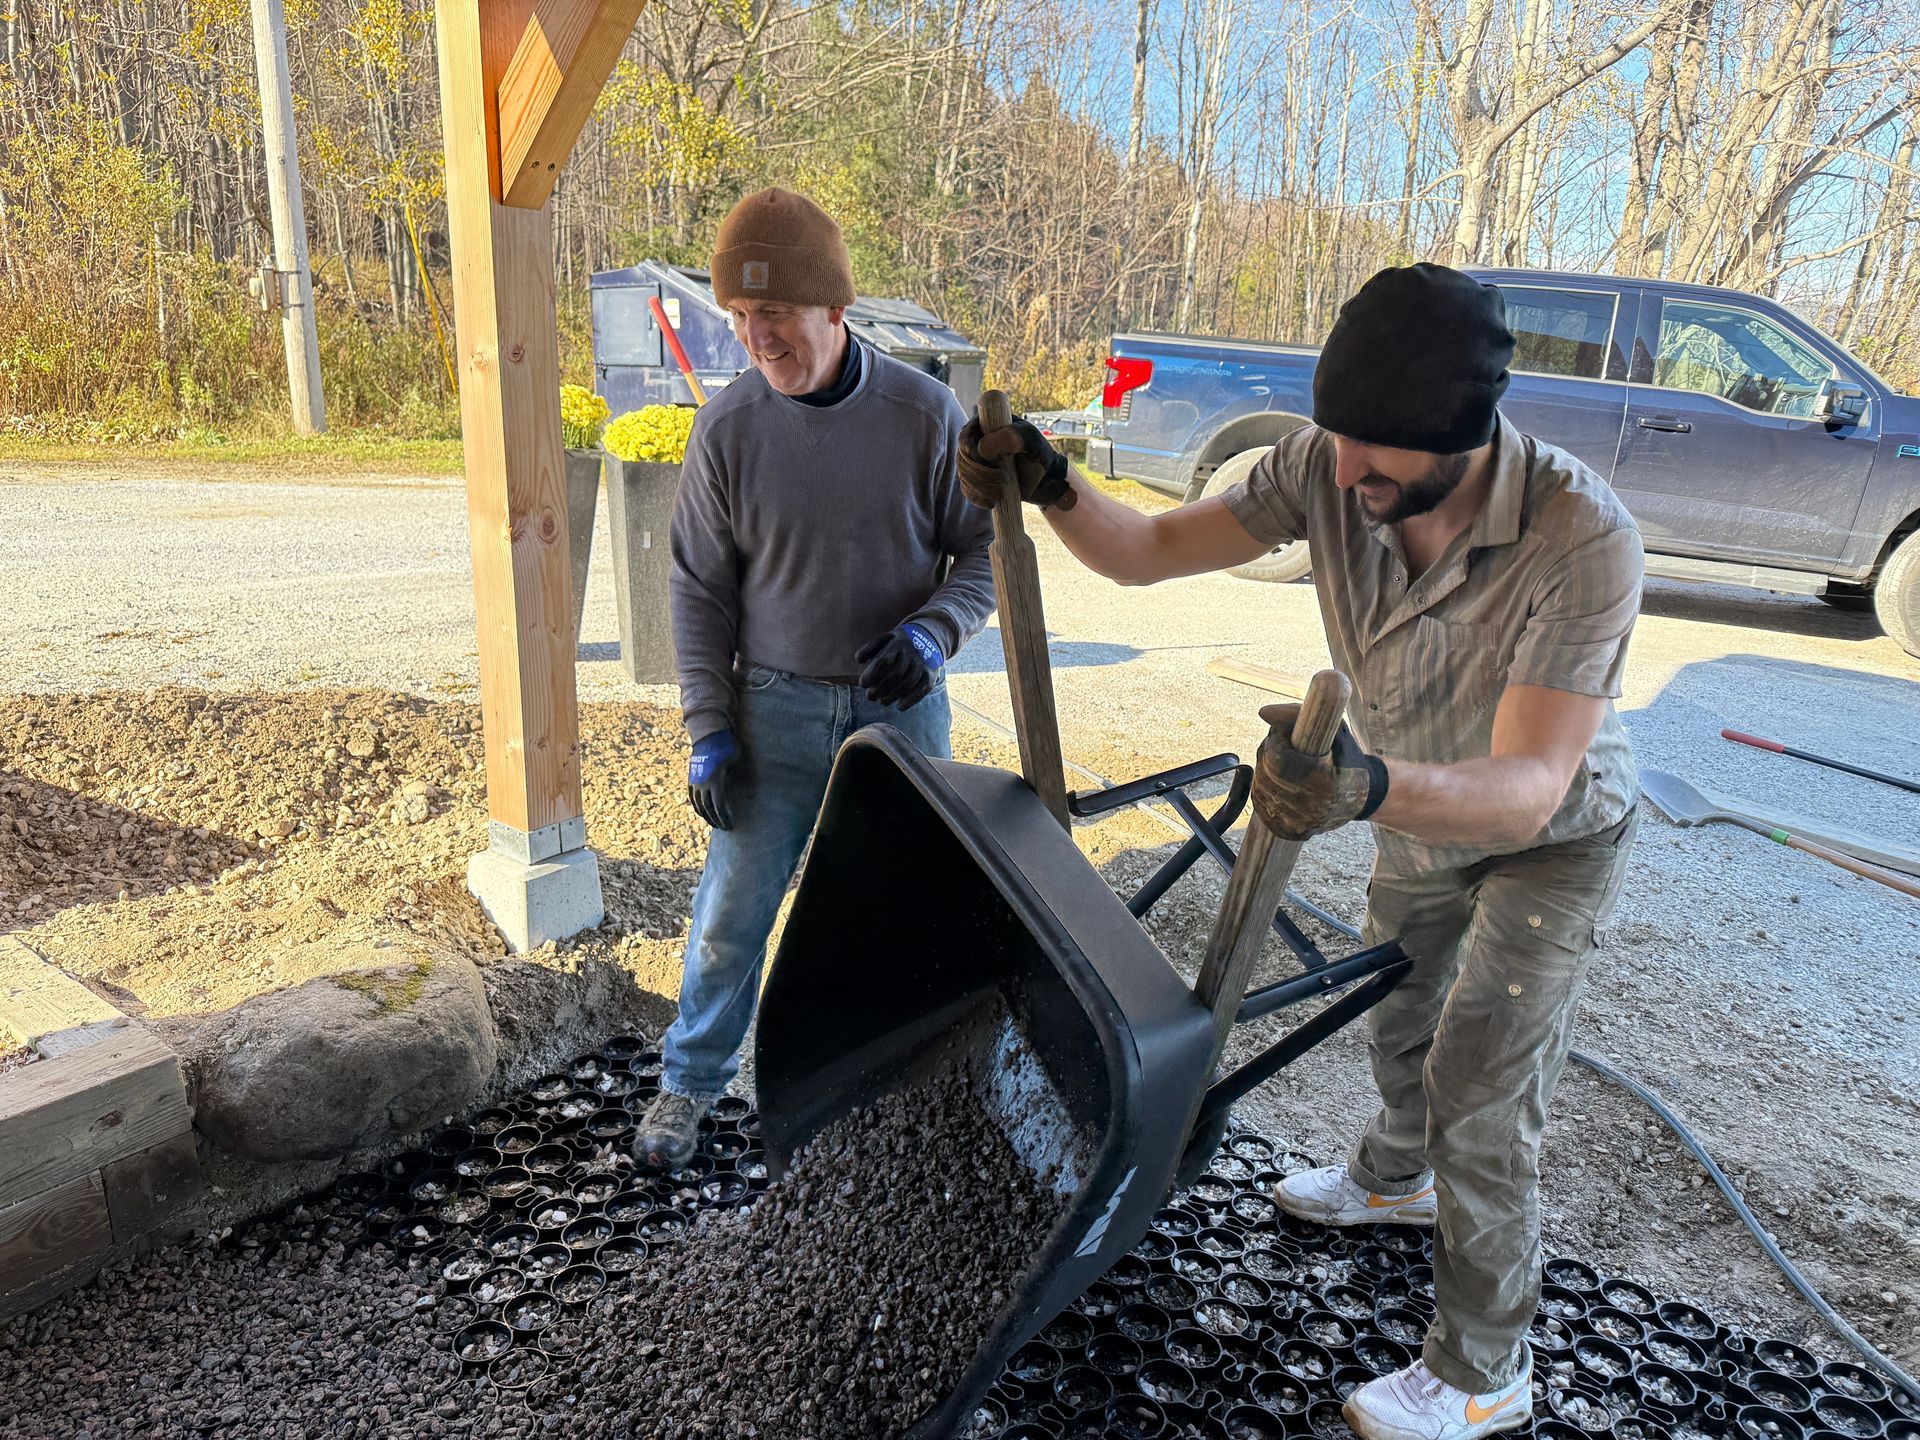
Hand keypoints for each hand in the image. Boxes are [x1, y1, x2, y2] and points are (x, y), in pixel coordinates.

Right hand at [688, 729, 739, 829]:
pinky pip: (693, 798)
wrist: (709, 736)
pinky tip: (703, 814)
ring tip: (716, 824)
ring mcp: (695, 782)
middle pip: (708, 809)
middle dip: (717, 820)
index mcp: (715, 781)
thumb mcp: (738, 762)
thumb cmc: (728, 748)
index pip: (718, 806)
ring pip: (699, 805)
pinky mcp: (692, 779)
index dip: (724, 818)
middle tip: (726, 828)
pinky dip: (698, 808)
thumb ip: (742, 777)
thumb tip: (752, 793)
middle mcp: (702, 784)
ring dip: (707, 817)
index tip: (731, 826)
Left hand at [855, 623, 942, 708]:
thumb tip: (858, 660)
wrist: (929, 639)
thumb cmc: (900, 643)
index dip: (871, 674)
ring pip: (907, 684)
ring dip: (892, 696)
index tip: (863, 684)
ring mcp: (923, 665)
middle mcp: (912, 654)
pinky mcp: (930, 676)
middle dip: (880, 689)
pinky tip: (900, 707)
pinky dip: (910, 701)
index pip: (883, 661)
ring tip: (882, 701)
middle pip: (895, 675)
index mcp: (898, 644)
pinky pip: (921, 691)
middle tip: (870, 696)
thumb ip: (870, 648)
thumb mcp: (886, 638)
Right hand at [957, 416, 1075, 511]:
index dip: (973, 452)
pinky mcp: (977, 481)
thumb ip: (1010, 438)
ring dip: (981, 487)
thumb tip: (982, 448)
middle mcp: (977, 442)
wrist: (1046, 480)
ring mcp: (975, 462)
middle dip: (981, 473)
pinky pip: (967, 490)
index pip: (965, 437)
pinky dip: (978, 498)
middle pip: (963, 459)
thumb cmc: (1040, 455)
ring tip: (1002, 492)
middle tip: (1003, 480)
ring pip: (964, 476)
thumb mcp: (1030, 441)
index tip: (993, 463)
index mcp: (987, 425)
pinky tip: (992, 502)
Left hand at [1251, 702, 1387, 839]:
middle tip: (1286, 748)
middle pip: (1266, 772)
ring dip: (1267, 771)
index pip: (1277, 758)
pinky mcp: (1289, 831)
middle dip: (1270, 754)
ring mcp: (1299, 823)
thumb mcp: (1335, 731)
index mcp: (1324, 783)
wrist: (1362, 796)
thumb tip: (1263, 712)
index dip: (1277, 741)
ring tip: (1288, 765)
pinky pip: (1262, 803)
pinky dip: (1266, 788)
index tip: (1287, 736)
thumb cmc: (1348, 760)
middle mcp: (1311, 808)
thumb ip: (1299, 716)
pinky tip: (1282, 782)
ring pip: (1260, 787)